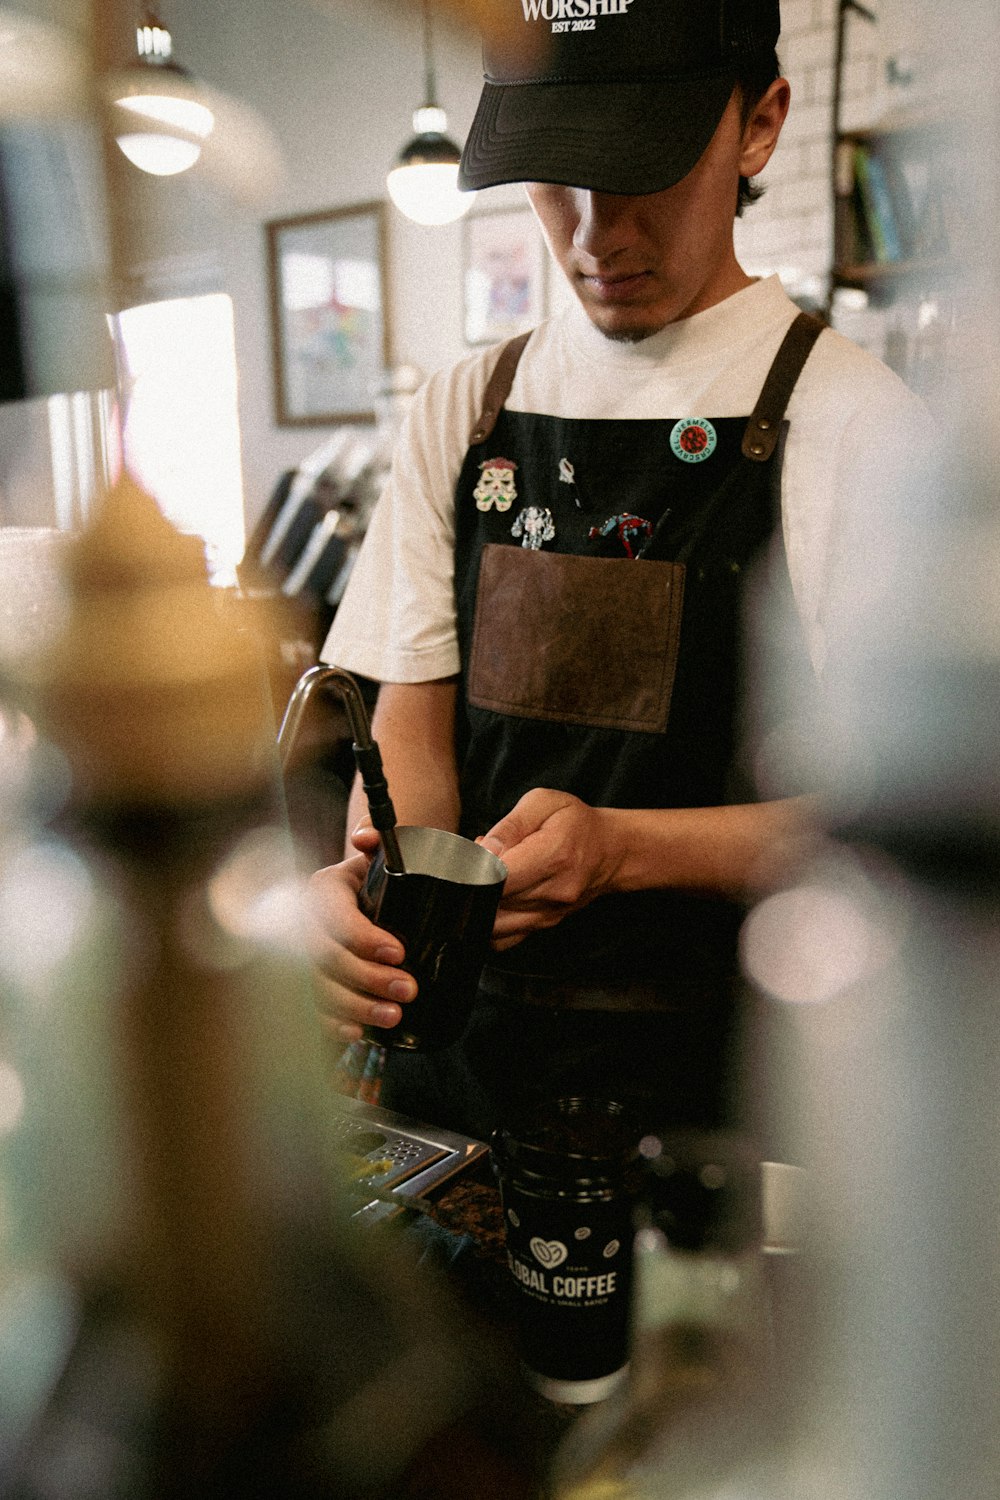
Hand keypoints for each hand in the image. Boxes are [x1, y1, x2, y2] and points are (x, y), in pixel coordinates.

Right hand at [306, 823, 416, 1043]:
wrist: (369, 899)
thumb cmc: (381, 881)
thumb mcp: (384, 856)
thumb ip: (382, 841)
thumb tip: (365, 837)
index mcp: (324, 890)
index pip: (333, 915)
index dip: (363, 938)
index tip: (399, 952)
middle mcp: (305, 923)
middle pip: (323, 957)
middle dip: (366, 977)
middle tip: (409, 989)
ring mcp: (303, 958)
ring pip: (317, 988)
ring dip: (355, 1007)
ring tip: (394, 1016)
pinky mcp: (309, 986)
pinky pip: (311, 1011)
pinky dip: (333, 1024)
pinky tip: (358, 1032)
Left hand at [478, 789, 620, 949]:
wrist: (610, 851)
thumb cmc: (576, 823)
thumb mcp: (543, 802)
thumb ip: (509, 825)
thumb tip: (484, 850)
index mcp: (553, 855)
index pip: (500, 876)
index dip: (477, 869)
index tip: (475, 856)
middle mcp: (554, 891)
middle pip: (493, 900)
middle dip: (477, 883)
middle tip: (484, 861)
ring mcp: (550, 913)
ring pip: (494, 922)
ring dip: (483, 902)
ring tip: (495, 877)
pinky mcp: (544, 925)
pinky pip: (504, 938)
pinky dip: (491, 922)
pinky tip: (498, 899)